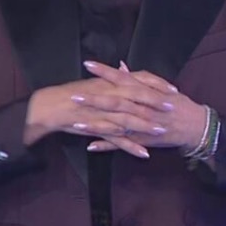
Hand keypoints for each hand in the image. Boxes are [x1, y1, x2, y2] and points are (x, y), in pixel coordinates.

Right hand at [24, 76, 175, 158]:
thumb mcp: (96, 83)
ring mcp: (105, 113)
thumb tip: (126, 71)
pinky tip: (144, 154)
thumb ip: (113, 79)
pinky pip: (118, 140)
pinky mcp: (99, 129)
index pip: (140, 80)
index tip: (172, 89)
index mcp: (112, 83)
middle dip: (157, 103)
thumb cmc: (74, 93)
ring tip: (161, 131)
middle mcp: (110, 95)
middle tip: (172, 108)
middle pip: (138, 98)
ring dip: (147, 125)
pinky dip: (131, 147)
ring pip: (130, 119)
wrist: (53, 106)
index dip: (157, 84)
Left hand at [80, 61, 207, 153]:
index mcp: (146, 91)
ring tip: (76, 123)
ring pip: (116, 124)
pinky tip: (91, 146)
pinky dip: (107, 145)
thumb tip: (121, 67)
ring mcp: (142, 125)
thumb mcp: (161, 87)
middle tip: (75, 94)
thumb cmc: (178, 105)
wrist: (195, 126)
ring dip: (95, 124)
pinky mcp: (142, 140)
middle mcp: (142, 107)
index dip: (105, 72)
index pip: (123, 78)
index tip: (88, 64)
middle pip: (116, 101)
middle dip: (95, 98)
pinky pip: (122, 144)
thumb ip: (139, 78)